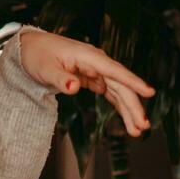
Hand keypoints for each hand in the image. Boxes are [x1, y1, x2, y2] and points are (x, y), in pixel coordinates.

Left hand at [17, 29, 152, 136]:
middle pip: (121, 85)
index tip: (149, 92)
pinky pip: (111, 93)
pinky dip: (119, 106)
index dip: (133, 81)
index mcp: (88, 57)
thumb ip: (61, 79)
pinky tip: (128, 119)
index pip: (115, 71)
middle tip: (143, 125)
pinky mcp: (93, 78)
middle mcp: (97, 63)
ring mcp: (96, 71)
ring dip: (129, 109)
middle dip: (133, 105)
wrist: (30, 49)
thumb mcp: (45, 68)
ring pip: (119, 91)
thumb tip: (73, 87)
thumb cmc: (37, 55)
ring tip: (138, 129)